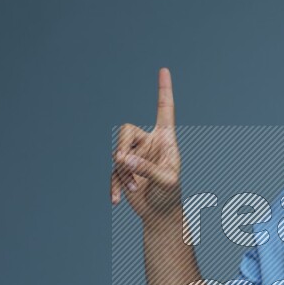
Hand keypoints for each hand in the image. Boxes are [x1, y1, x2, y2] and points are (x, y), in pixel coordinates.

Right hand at [111, 67, 181, 220]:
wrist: (161, 214)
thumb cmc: (170, 195)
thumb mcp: (167, 182)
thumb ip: (148, 168)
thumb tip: (124, 159)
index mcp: (165, 140)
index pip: (164, 110)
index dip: (164, 91)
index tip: (164, 70)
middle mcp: (149, 143)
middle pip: (126, 130)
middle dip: (122, 146)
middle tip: (124, 163)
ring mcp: (134, 156)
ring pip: (117, 152)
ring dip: (123, 172)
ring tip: (134, 188)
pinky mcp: (124, 170)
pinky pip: (112, 172)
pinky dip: (114, 185)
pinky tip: (117, 201)